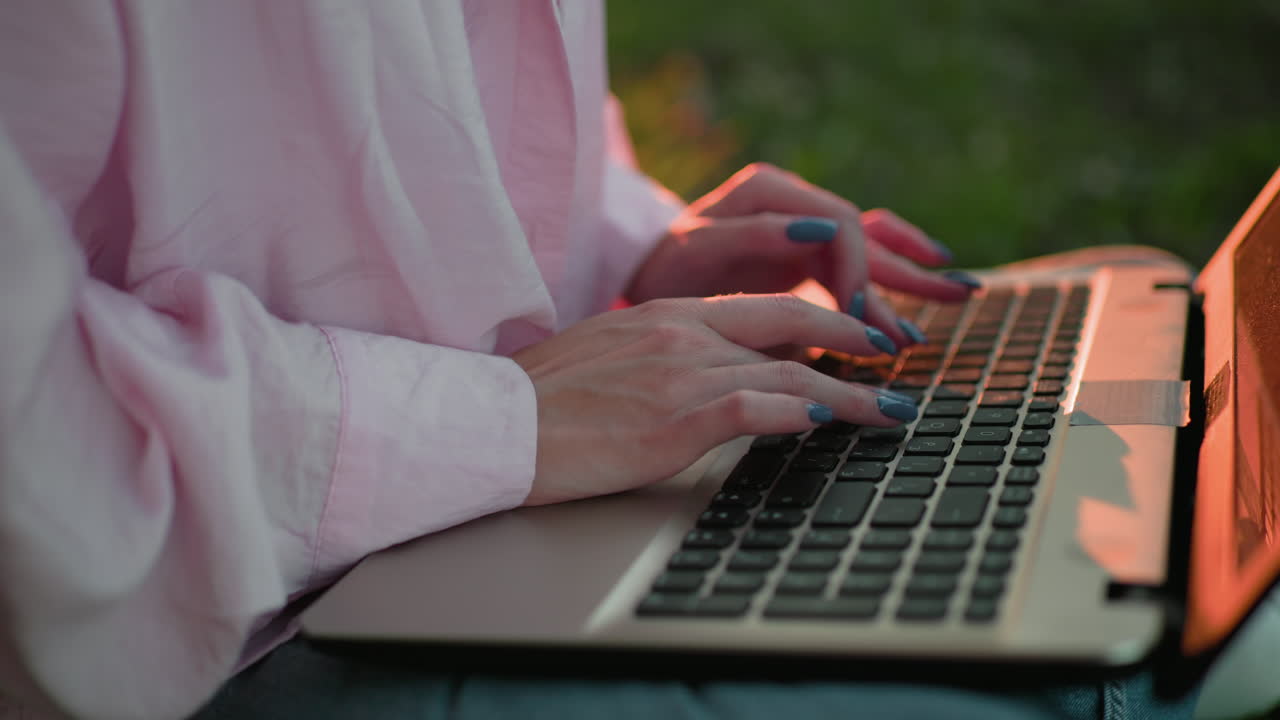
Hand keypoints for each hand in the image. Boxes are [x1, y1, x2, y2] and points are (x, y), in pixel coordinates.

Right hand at [512, 294, 919, 505]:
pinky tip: (830, 421)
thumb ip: (670, 352)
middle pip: (792, 324)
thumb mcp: (614, 353)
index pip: (764, 307)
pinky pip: (756, 407)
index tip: (853, 336)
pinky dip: (801, 413)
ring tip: (889, 411)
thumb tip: (718, 369)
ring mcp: (682, 373)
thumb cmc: (546, 398)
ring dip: (851, 395)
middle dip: (853, 338)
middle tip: (893, 355)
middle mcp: (684, 333)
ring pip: (789, 373)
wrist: (499, 424)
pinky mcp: (676, 418)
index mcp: (669, 315)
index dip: (821, 319)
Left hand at [625, 163, 982, 347]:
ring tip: (960, 295)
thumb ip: (755, 237)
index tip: (864, 319)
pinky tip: (930, 282)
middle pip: (867, 235)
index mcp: (770, 194)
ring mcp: (802, 227)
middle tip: (957, 296)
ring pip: (871, 247)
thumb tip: (824, 232)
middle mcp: (794, 203)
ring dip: (911, 276)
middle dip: (909, 271)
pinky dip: (890, 276)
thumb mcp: (697, 251)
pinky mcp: (804, 252)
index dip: (859, 273)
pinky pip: (859, 259)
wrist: (642, 270)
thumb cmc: (665, 266)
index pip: (839, 228)